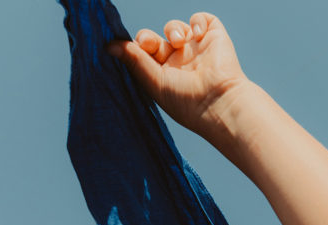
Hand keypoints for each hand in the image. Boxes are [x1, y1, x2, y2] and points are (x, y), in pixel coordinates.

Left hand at [109, 13, 249, 136]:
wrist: (220, 102)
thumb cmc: (187, 101)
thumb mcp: (154, 82)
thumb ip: (134, 61)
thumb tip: (108, 46)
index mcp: (165, 77)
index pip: (143, 56)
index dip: (136, 46)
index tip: (133, 46)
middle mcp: (180, 63)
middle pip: (156, 39)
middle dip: (149, 38)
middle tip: (151, 44)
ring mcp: (197, 50)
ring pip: (175, 28)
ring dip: (172, 30)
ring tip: (178, 42)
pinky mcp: (215, 38)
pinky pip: (201, 19)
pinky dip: (196, 21)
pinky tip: (196, 35)